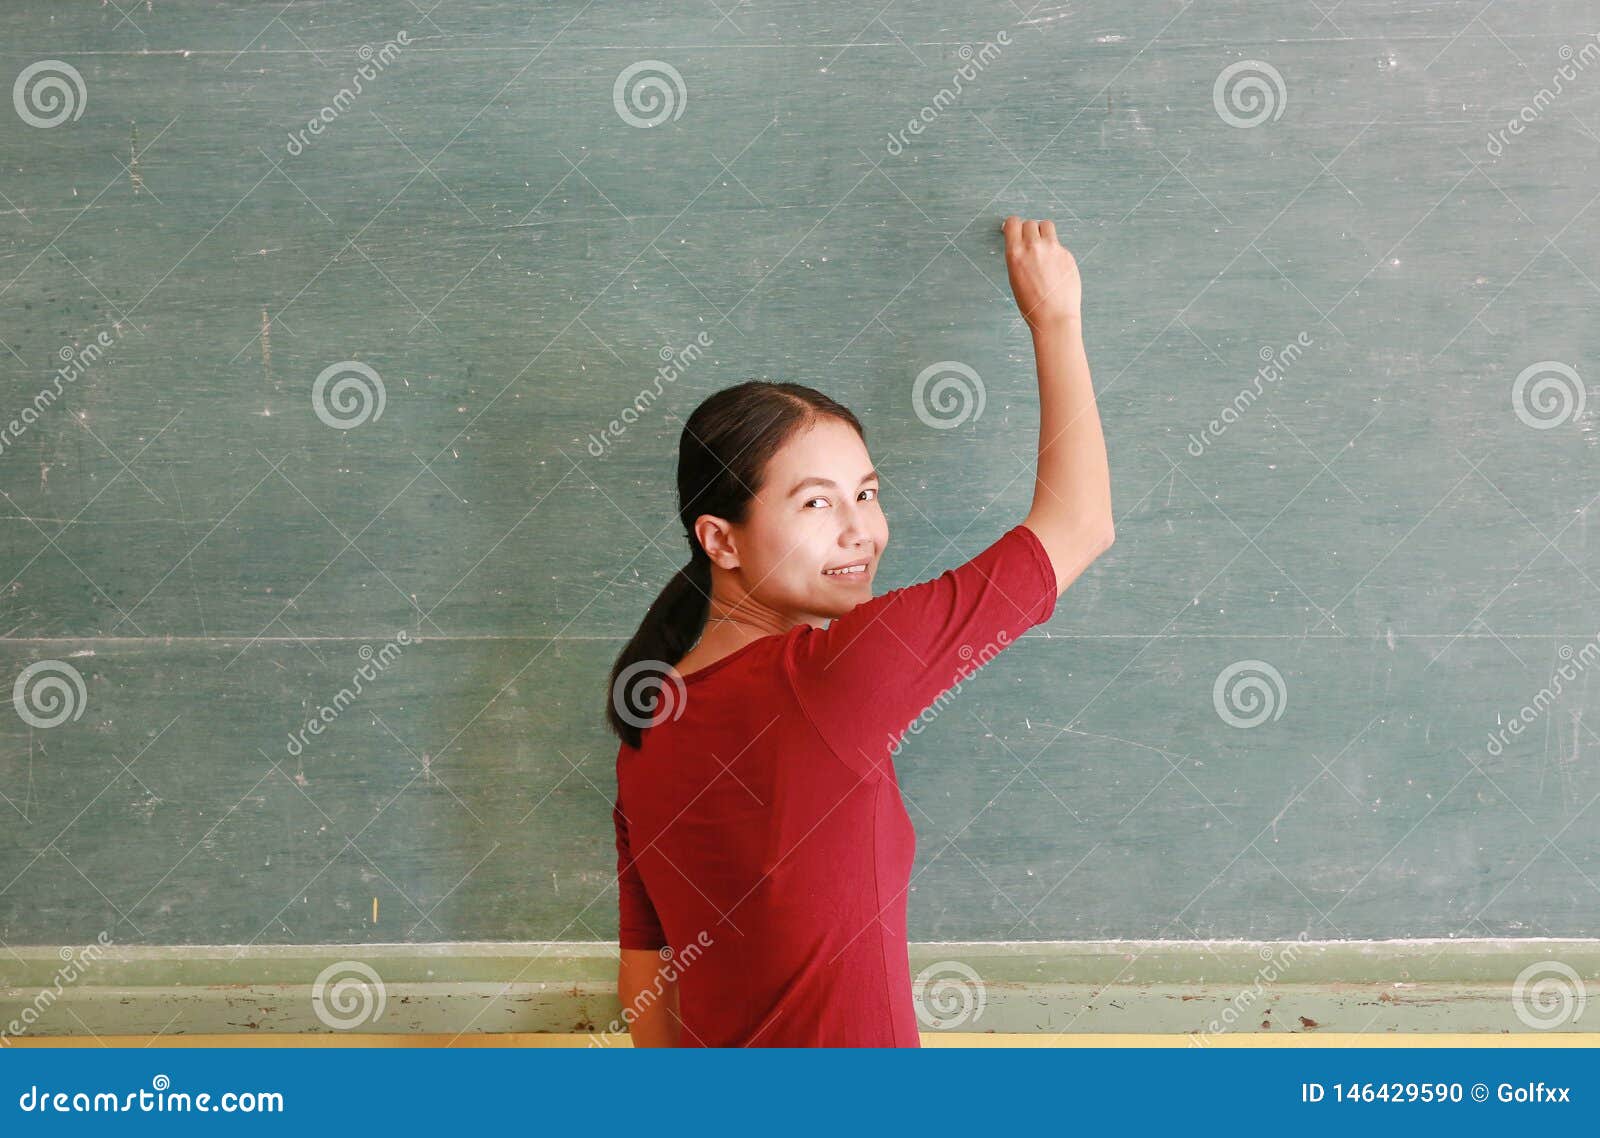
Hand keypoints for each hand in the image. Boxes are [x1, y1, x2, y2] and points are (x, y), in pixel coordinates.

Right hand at [1002, 216, 1081, 331]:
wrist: (1054, 316)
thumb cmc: (1032, 304)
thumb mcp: (1014, 278)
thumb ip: (1018, 257)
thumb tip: (1022, 246)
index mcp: (1016, 253)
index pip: (1013, 223)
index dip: (1013, 225)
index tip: (1014, 229)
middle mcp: (1034, 246)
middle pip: (1030, 223)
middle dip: (1029, 231)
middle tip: (1030, 242)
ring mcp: (1053, 249)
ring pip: (1047, 226)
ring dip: (1043, 233)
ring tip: (1044, 247)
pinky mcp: (1067, 254)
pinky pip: (1059, 244)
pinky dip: (1056, 251)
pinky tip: (1055, 268)